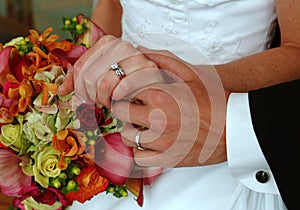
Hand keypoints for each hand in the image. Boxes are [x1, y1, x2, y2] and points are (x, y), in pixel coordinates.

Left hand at [58, 35, 160, 107]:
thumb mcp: (100, 75)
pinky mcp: (150, 72)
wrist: (155, 82)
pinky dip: (119, 97)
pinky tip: (119, 100)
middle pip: (90, 77)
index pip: (80, 68)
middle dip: (91, 96)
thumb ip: (78, 80)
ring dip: (105, 99)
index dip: (78, 88)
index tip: (84, 98)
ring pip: (106, 83)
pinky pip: (126, 87)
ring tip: (110, 102)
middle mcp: (123, 46)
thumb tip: (61, 91)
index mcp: (108, 42)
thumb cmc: (124, 81)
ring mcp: (138, 57)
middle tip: (98, 102)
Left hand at [112, 49, 228, 167]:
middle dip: (125, 107)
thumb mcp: (191, 73)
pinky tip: (149, 143)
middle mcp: (156, 119)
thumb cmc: (215, 100)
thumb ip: (163, 60)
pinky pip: (139, 158)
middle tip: (135, 107)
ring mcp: (161, 142)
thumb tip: (140, 51)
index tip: (130, 92)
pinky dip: (140, 151)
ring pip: (126, 136)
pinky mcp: (167, 159)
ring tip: (144, 126)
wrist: (234, 127)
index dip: (125, 89)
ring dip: (131, 129)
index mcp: (160, 96)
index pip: (124, 90)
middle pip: (121, 112)